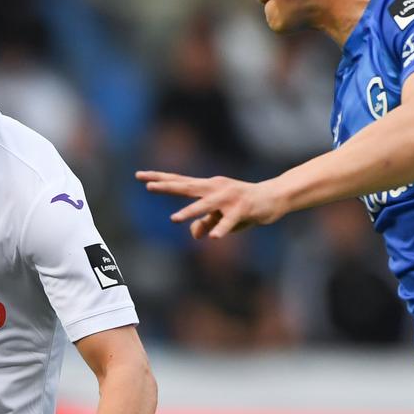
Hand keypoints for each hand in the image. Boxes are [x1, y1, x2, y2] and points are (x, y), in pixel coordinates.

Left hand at [137, 171, 287, 239]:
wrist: (273, 198)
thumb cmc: (244, 207)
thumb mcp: (221, 217)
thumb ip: (206, 223)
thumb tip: (195, 234)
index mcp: (207, 187)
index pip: (179, 181)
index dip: (160, 178)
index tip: (139, 175)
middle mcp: (215, 188)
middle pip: (187, 186)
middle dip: (167, 186)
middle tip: (148, 186)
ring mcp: (229, 197)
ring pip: (206, 205)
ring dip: (190, 212)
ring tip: (174, 219)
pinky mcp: (243, 208)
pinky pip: (230, 221)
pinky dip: (222, 229)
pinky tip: (213, 238)